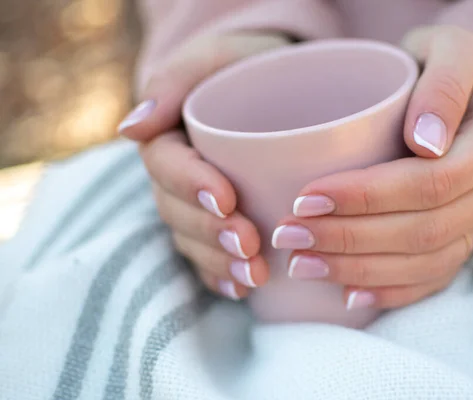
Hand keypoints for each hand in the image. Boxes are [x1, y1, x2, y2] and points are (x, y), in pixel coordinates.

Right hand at [119, 33, 289, 298]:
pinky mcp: (215, 224)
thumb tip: (130, 130)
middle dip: (211, 233)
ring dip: (219, 261)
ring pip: (192, 241)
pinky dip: (220, 277)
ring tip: (254, 275)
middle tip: (249, 245)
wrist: (271, 82)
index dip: (192, 187)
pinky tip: (242, 290)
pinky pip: (207, 258)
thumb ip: (174, 84)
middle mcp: (175, 178)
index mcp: (167, 139)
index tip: (226, 199)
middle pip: (178, 213)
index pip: (168, 167)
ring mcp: (192, 206)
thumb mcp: (214, 58)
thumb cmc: (244, 64)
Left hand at [271, 26, 472, 309]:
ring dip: (359, 270)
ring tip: (302, 264)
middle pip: (423, 230)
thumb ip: (444, 84)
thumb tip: (427, 143)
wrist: (461, 93)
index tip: (305, 198)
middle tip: (289, 236)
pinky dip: (390, 291)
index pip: (430, 183)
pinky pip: (435, 278)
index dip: (365, 197)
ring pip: (425, 262)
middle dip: (350, 239)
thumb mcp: (448, 47)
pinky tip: (347, 295)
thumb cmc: (441, 64)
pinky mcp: (470, 239)